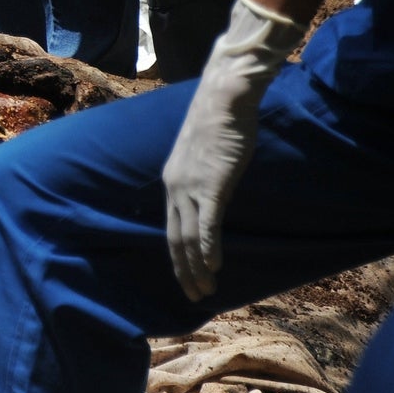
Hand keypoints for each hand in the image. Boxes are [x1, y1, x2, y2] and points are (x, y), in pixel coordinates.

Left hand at [160, 0, 301, 301]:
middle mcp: (175, 187)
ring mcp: (191, 186)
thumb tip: (211, 193)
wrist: (223, 97)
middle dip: (183, 269)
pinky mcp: (211, 184)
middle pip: (175, 237)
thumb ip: (203, 177)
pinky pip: (207, 223)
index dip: (177, 254)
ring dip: (196, 266)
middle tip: (193, 295)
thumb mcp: (203, 155)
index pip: (171, 226)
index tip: (185, 275)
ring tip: (204, 289)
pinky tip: (213, 266)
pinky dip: (208, 247)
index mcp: (171, 180)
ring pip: (189, 236)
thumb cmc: (219, 123)